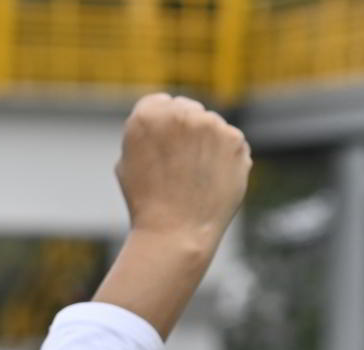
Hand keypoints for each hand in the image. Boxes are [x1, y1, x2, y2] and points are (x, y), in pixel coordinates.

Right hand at [114, 94, 250, 246]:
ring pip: (211, 126)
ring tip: (194, 177)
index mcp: (147, 114)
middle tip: (179, 165)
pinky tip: (211, 179)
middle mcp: (181, 112)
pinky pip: (230, 142)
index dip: (160, 127)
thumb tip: (167, 122)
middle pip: (187, 110)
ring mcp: (212, 124)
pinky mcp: (235, 139)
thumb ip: (147, 133)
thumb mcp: (128, 161)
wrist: (175, 232)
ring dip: (206, 143)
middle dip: (185, 131)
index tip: (161, 148)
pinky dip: (224, 157)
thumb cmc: (145, 202)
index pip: (159, 103)